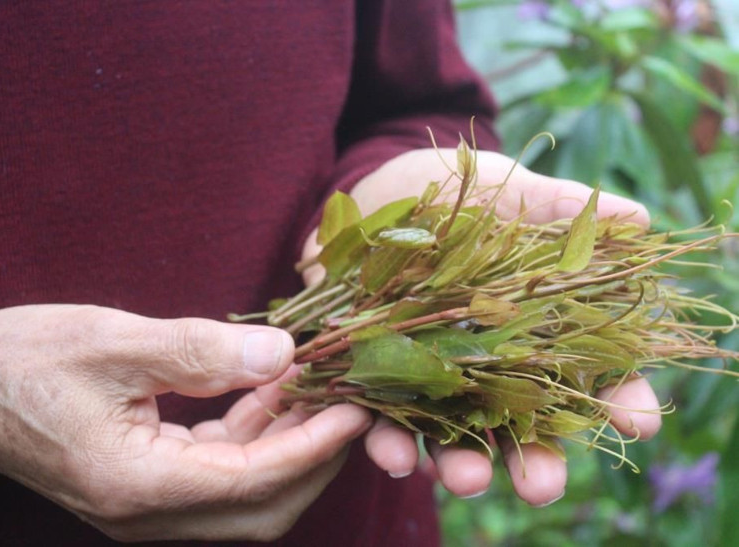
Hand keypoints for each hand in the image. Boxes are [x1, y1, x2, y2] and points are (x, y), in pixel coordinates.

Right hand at [0, 305, 370, 540]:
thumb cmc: (20, 362)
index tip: (357, 406)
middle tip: (348, 399)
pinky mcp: (145, 484)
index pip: (253, 480)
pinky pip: (218, 471)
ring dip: (286, 442)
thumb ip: (199, 351)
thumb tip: (281, 351)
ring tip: (314, 384)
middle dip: (314, 455)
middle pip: (261, 506)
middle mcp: (145, 512)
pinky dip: (252, 435)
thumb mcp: (110, 341)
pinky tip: (269, 389)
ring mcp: (145, 504)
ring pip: (244, 492)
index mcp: (135, 486)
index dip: (313, 445)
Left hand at [301, 148, 659, 505]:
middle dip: (534, 463)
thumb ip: (561, 210)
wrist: (373, 187)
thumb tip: (638, 219)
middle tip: (542, 487)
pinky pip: (379, 418)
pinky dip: (382, 437)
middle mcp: (486, 364)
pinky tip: (388, 449)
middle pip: (521, 428)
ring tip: (464, 479)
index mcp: (533, 328)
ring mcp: (430, 375)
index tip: (636, 422)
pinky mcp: (375, 374)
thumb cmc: (453, 193)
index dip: (616, 400)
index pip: (588, 376)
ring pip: (451, 437)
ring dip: (458, 464)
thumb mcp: (507, 194)